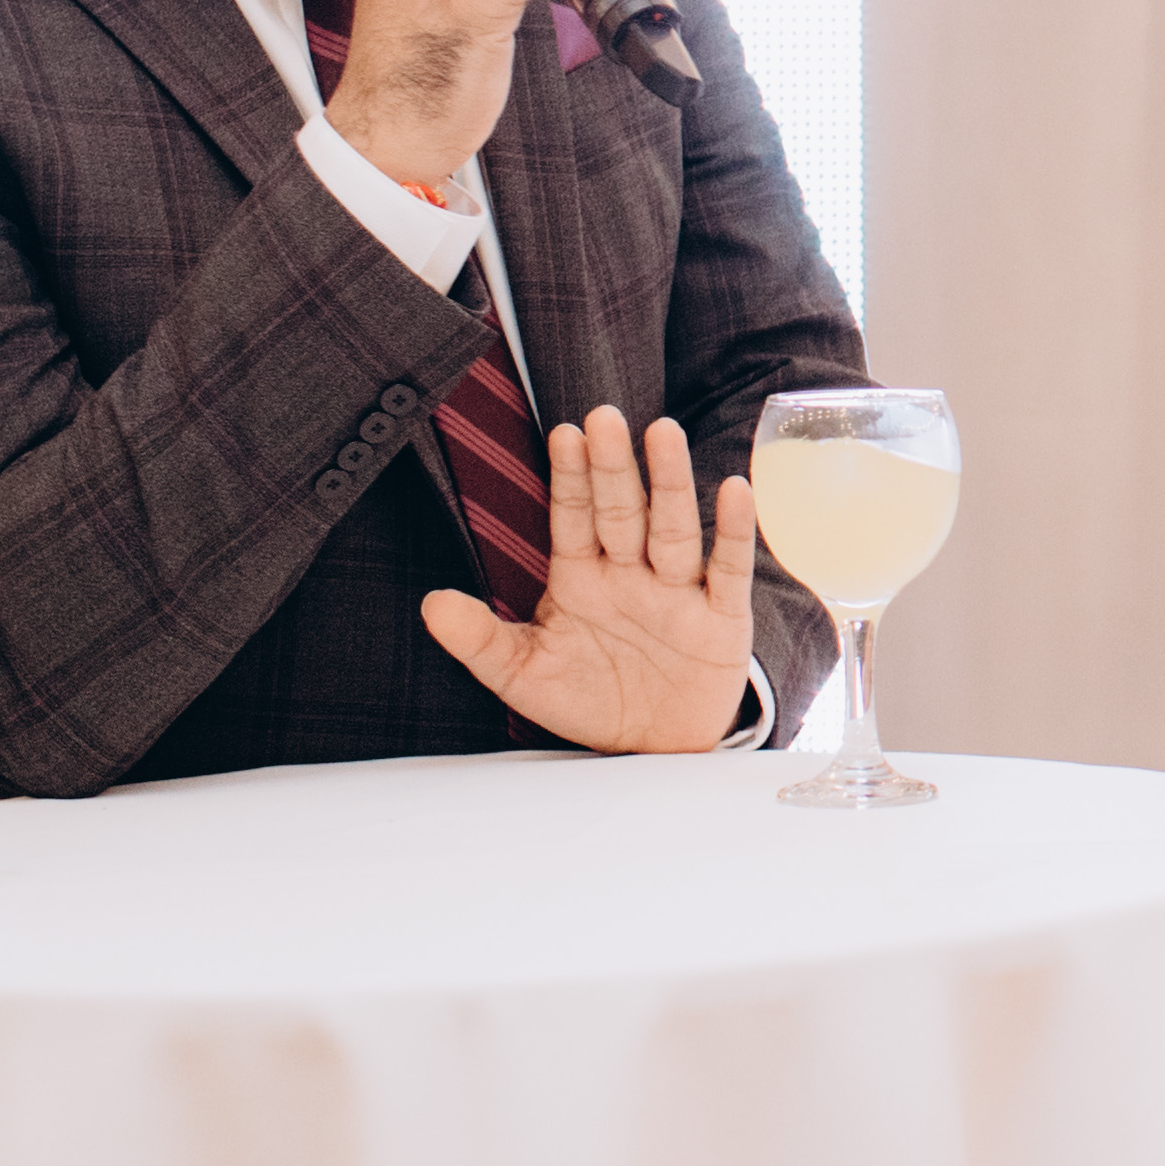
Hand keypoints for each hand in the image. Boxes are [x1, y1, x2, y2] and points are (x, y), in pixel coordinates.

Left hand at [419, 408, 761, 753]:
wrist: (655, 748)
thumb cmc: (590, 700)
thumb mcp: (524, 675)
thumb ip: (479, 640)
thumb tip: (430, 605)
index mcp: (582, 577)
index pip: (573, 516)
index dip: (570, 477)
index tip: (564, 434)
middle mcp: (631, 573)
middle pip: (622, 511)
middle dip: (612, 467)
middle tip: (604, 417)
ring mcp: (677, 591)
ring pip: (673, 528)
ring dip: (670, 482)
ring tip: (663, 434)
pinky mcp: (721, 617)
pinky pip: (729, 569)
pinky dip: (734, 531)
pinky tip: (734, 489)